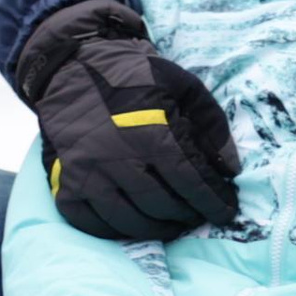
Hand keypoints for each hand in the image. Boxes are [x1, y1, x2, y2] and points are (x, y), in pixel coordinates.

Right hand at [17, 0, 239, 242]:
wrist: (76, 64)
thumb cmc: (136, 76)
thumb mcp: (184, 86)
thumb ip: (212, 126)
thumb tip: (231, 170)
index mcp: (150, 132)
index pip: (190, 182)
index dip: (212, 201)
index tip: (226, 211)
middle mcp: (116, 157)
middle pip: (160, 205)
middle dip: (186, 215)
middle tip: (198, 215)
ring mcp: (86, 173)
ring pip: (127, 220)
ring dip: (156, 229)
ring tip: (172, 224)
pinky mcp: (64, 182)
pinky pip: (89, 223)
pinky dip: (115, 231)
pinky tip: (133, 224)